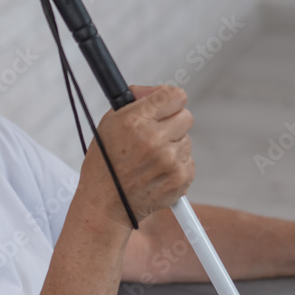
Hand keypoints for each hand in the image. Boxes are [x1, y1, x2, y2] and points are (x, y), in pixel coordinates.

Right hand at [81, 84, 193, 230]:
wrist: (104, 203)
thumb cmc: (105, 163)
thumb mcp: (110, 123)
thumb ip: (136, 100)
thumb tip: (159, 90)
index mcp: (135, 120)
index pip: (174, 95)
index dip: (169, 101)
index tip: (164, 108)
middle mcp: (153, 139)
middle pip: (186, 116)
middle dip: (173, 123)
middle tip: (156, 135)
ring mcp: (169, 160)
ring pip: (187, 141)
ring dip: (173, 147)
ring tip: (150, 160)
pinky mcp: (179, 179)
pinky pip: (189, 162)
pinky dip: (176, 167)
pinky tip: (157, 173)